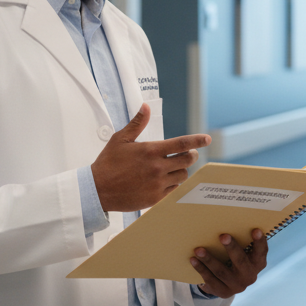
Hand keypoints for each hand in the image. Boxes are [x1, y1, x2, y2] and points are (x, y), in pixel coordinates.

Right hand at [91, 103, 209, 211]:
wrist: (97, 190)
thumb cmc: (108, 163)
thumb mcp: (120, 139)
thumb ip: (137, 123)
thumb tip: (146, 106)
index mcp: (151, 151)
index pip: (181, 144)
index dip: (197, 141)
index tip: (207, 139)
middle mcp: (157, 168)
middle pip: (187, 160)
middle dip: (190, 155)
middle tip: (187, 154)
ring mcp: (157, 184)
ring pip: (183, 176)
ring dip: (181, 170)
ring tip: (172, 168)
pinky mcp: (155, 198)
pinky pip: (174, 191)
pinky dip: (173, 185)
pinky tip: (165, 181)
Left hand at [191, 228, 268, 297]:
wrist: (228, 284)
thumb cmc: (235, 260)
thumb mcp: (243, 253)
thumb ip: (242, 242)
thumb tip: (229, 222)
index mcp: (258, 263)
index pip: (261, 251)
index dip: (259, 241)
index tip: (256, 230)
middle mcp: (250, 276)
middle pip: (240, 261)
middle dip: (231, 248)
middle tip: (223, 236)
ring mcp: (237, 286)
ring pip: (221, 271)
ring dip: (209, 259)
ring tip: (198, 250)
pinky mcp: (223, 292)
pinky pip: (210, 279)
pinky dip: (201, 269)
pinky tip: (193, 260)